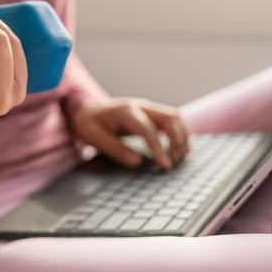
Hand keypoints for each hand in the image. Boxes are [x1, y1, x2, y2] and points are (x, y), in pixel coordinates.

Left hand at [69, 97, 188, 169]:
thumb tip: (137, 161)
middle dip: (176, 141)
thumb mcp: (94, 138)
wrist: (89, 110)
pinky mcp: (152, 112)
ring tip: (180, 157)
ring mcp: (148, 107)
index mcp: (125, 112)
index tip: (165, 166)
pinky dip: (181, 132)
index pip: (148, 129)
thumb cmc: (91, 124)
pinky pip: (172, 119)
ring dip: (181, 136)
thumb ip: (115, 149)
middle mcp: (140, 106)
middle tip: (174, 162)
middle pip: (168, 118)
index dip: (158, 148)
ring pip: (174, 116)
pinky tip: (182, 148)